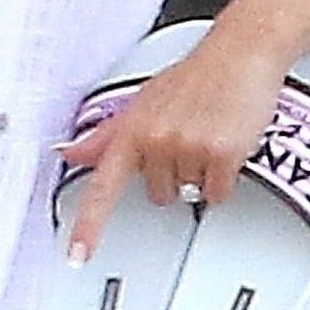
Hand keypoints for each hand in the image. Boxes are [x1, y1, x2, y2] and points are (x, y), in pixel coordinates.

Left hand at [58, 33, 287, 263]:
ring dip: (199, 172)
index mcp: (130, 128)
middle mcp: (154, 139)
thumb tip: (71, 153)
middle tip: (184, 137)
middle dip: (171, 172)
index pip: (102, 185)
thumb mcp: (141, 102)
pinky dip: (223, 179)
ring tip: (204, 135)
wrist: (238, 55)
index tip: (77, 254)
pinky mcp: (220, 154)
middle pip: (156, 194)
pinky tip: (224, 147)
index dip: (88, 225)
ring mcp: (187, 147)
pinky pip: (217, 194)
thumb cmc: (192, 77)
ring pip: (189, 193)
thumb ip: (106, 136)